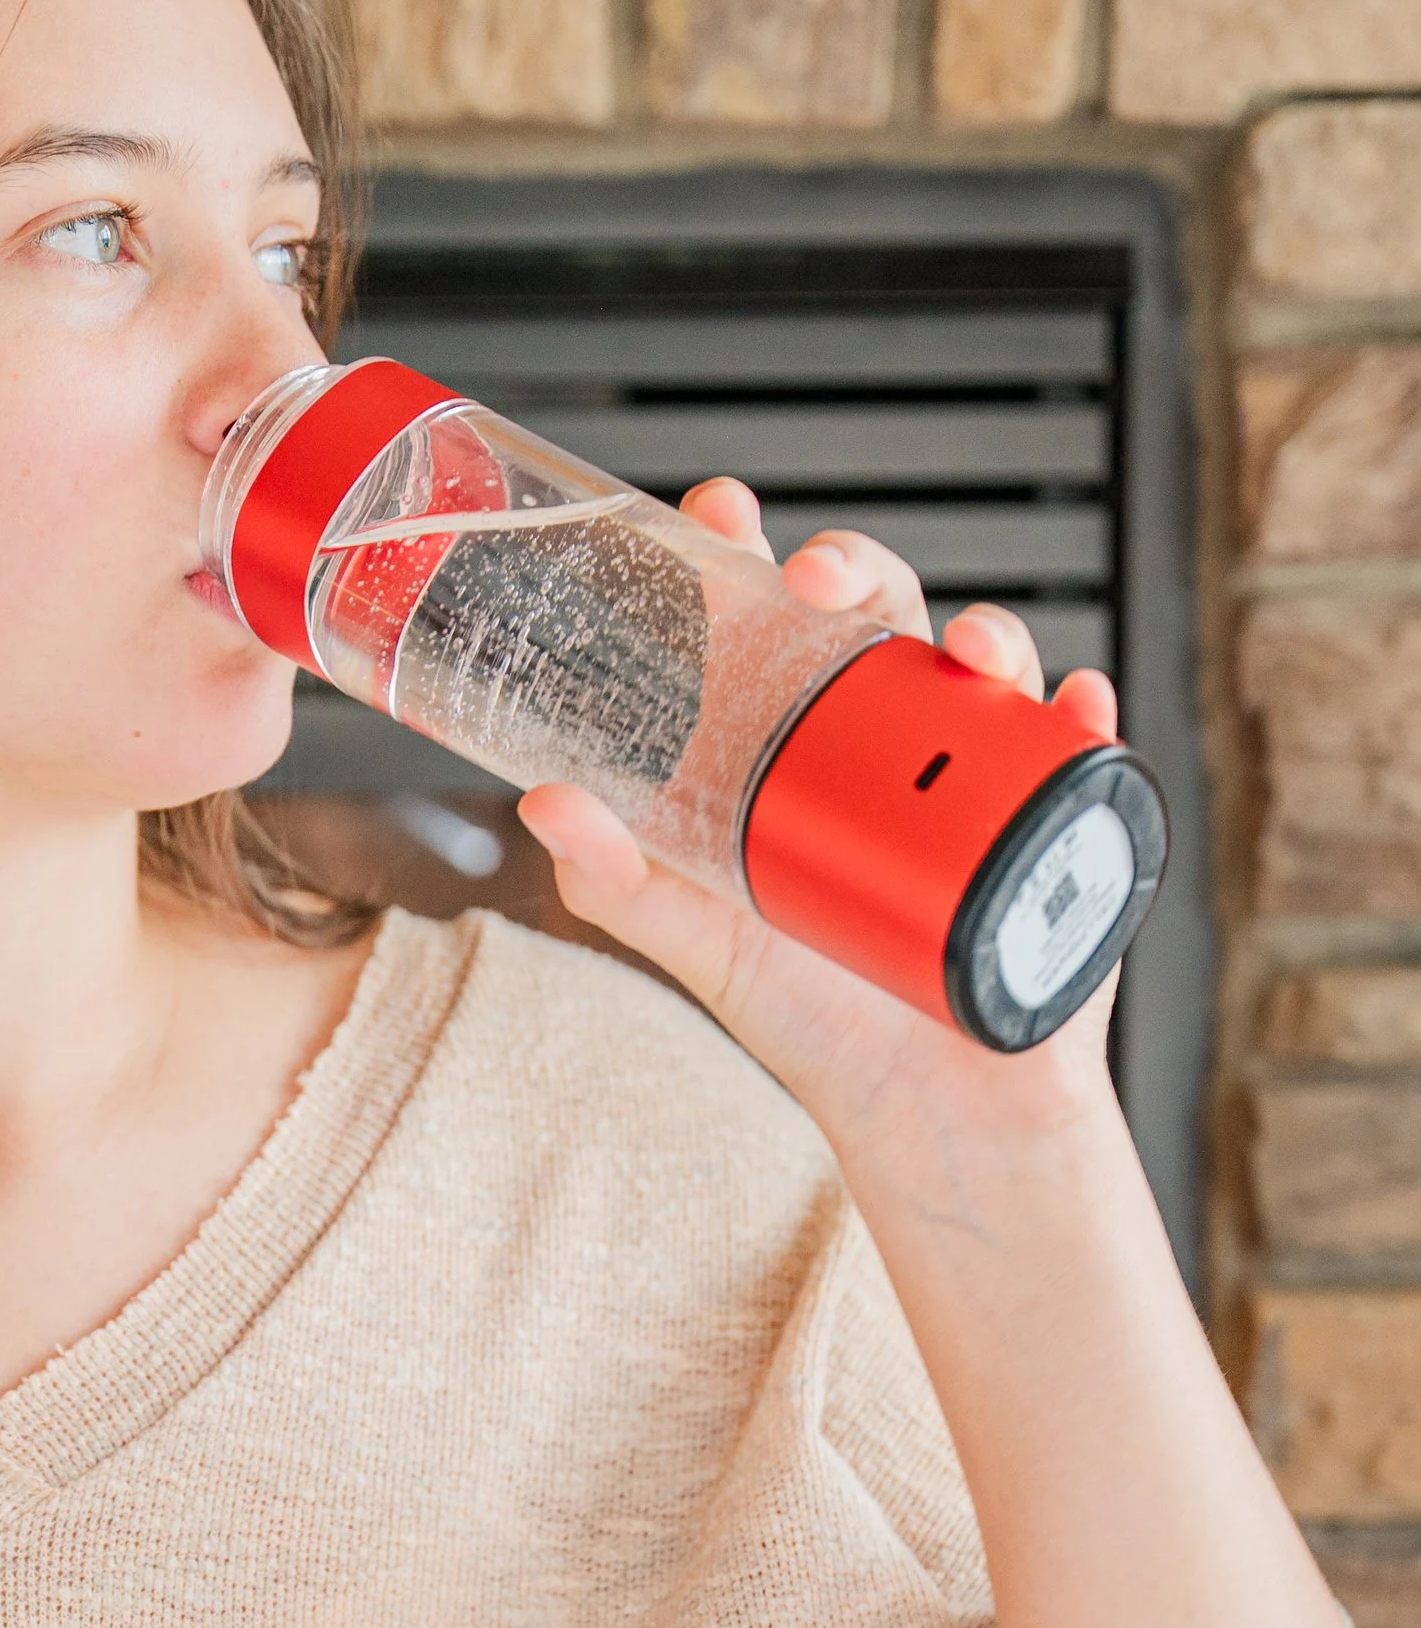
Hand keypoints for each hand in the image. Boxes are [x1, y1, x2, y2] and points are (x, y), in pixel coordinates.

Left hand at [515, 481, 1125, 1170]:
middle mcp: (889, 739)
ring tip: (968, 653)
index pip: (772, 620)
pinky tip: (1076, 707)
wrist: (926, 1113)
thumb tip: (543, 805)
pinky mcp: (1055, 819)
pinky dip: (1083, 715)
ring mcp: (975, 771)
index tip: (722, 515)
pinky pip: (1080, 747)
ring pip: (989, 665)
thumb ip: (622, 881)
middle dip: (858, 568)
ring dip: (987, 633)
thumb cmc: (816, 1018)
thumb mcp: (705, 946)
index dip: (748, 552)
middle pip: (881, 613)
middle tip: (820, 581)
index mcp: (798, 742)